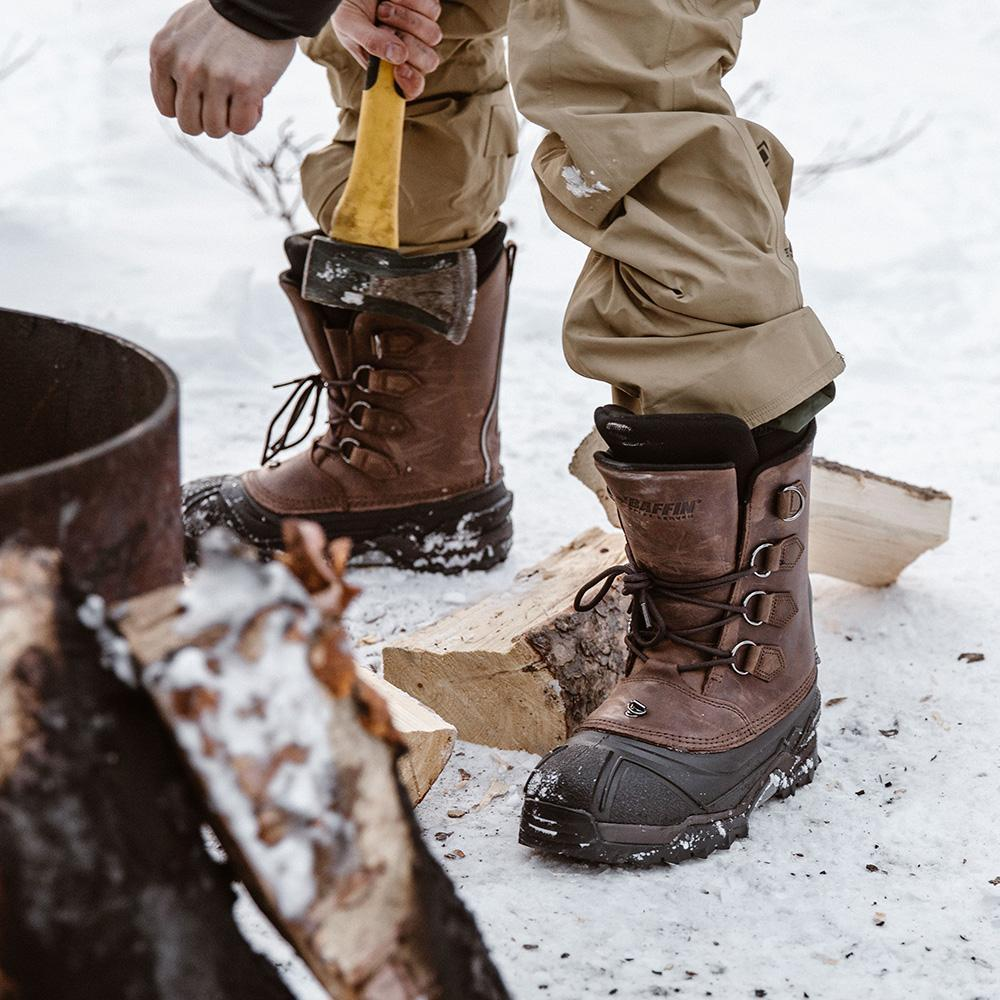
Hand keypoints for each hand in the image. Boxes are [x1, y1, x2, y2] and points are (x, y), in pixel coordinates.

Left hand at [150, 0, 295, 136]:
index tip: (205, 96)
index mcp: (164, 53)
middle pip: (190, 125)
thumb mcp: (183, 32)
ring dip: (230, 121)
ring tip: (240, 100)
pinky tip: (255, 102)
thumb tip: (172, 106)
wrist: (259, 3)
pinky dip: (250, 120)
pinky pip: (242, 127)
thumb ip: (172, 62)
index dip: (190, 108)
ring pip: (215, 129)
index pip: (168, 109)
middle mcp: (186, 67)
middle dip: (209, 120)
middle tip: (225, 103)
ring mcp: (215, 78)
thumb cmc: (224, 20)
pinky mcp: (245, 87)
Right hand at [333, 0, 441, 99]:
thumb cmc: (351, 8)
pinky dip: (411, 2)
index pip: (411, 88)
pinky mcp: (427, 9)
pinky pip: (432, 10)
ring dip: (406, 19)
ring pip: (433, 35)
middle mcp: (410, 53)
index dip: (411, 83)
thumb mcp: (350, 27)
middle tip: (383, 26)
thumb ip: (370, 43)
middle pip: (430, 62)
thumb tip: (398, 56)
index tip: (400, 69)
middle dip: (408, 44)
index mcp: (391, 67)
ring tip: (383, 9)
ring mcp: (422, 32)